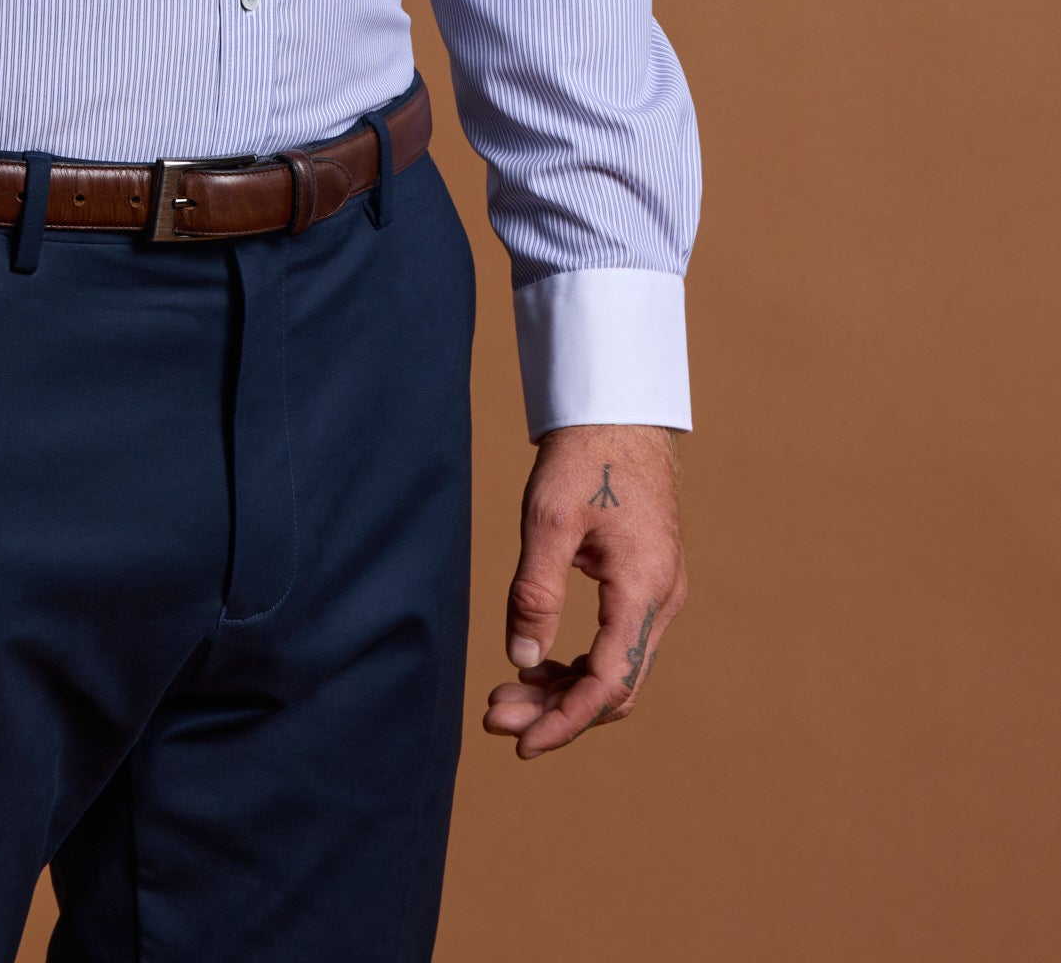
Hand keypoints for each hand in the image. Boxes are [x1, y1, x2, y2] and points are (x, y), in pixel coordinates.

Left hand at [483, 423, 687, 758]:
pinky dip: (578, 663)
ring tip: (506, 696)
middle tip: (494, 717)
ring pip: (616, 669)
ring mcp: (659, 595)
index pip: (610, 683)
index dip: (566, 721)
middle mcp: (663, 601)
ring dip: (564, 690)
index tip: (522, 743)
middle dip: (557, 711)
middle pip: (614, 686)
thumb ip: (536, 593)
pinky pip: (617, 645)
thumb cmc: (585, 459)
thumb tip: (522, 661)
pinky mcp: (646, 585)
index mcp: (645, 589)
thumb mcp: (549, 522)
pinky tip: (537, 664)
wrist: (618, 416)